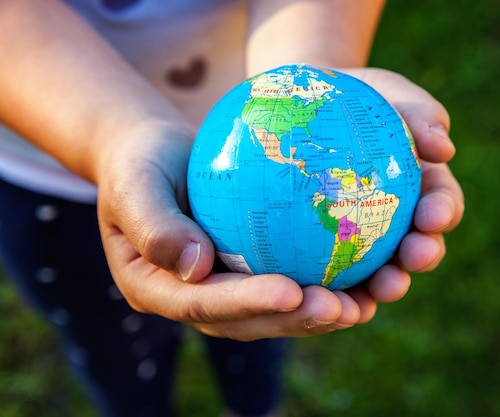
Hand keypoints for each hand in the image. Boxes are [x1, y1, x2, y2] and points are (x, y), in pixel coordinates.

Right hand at [96, 121, 363, 340]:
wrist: (154, 158)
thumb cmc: (139, 162)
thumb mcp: (135, 181)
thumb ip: (154, 223)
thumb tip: (193, 268)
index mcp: (155, 288)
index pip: (203, 304)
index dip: (248, 304)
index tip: (292, 292)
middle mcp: (191, 299)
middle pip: (246, 322)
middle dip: (295, 320)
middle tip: (343, 309)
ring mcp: (221, 290)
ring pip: (272, 314)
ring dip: (318, 315)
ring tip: (362, 306)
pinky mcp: (246, 274)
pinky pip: (287, 284)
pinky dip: (323, 286)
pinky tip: (362, 278)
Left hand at [339, 68, 463, 315]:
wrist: (309, 107)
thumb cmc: (357, 97)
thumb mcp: (391, 93)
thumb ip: (421, 114)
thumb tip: (445, 147)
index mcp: (422, 185)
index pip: (441, 202)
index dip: (443, 212)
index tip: (434, 216)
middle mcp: (400, 218)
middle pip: (418, 244)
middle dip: (423, 255)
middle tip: (414, 258)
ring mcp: (367, 237)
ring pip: (381, 268)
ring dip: (385, 282)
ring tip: (378, 289)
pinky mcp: (331, 248)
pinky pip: (334, 269)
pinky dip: (336, 284)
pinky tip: (323, 289)